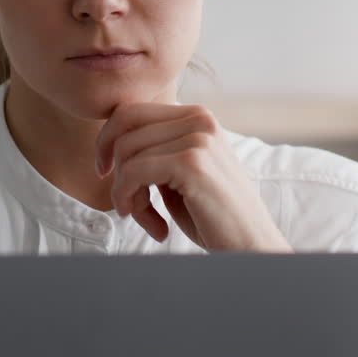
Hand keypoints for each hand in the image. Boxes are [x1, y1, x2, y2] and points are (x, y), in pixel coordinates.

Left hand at [95, 103, 293, 252]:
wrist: (253, 247)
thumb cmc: (212, 216)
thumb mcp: (178, 173)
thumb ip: (153, 151)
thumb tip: (109, 141)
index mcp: (196, 116)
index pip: (131, 111)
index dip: (107, 140)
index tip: (105, 171)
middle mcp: (199, 118)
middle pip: (123, 128)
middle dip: (116, 171)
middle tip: (129, 205)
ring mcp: (198, 138)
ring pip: (127, 153)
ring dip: (127, 194)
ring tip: (149, 219)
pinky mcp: (192, 163)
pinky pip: (134, 173)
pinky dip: (131, 200)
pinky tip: (155, 226)